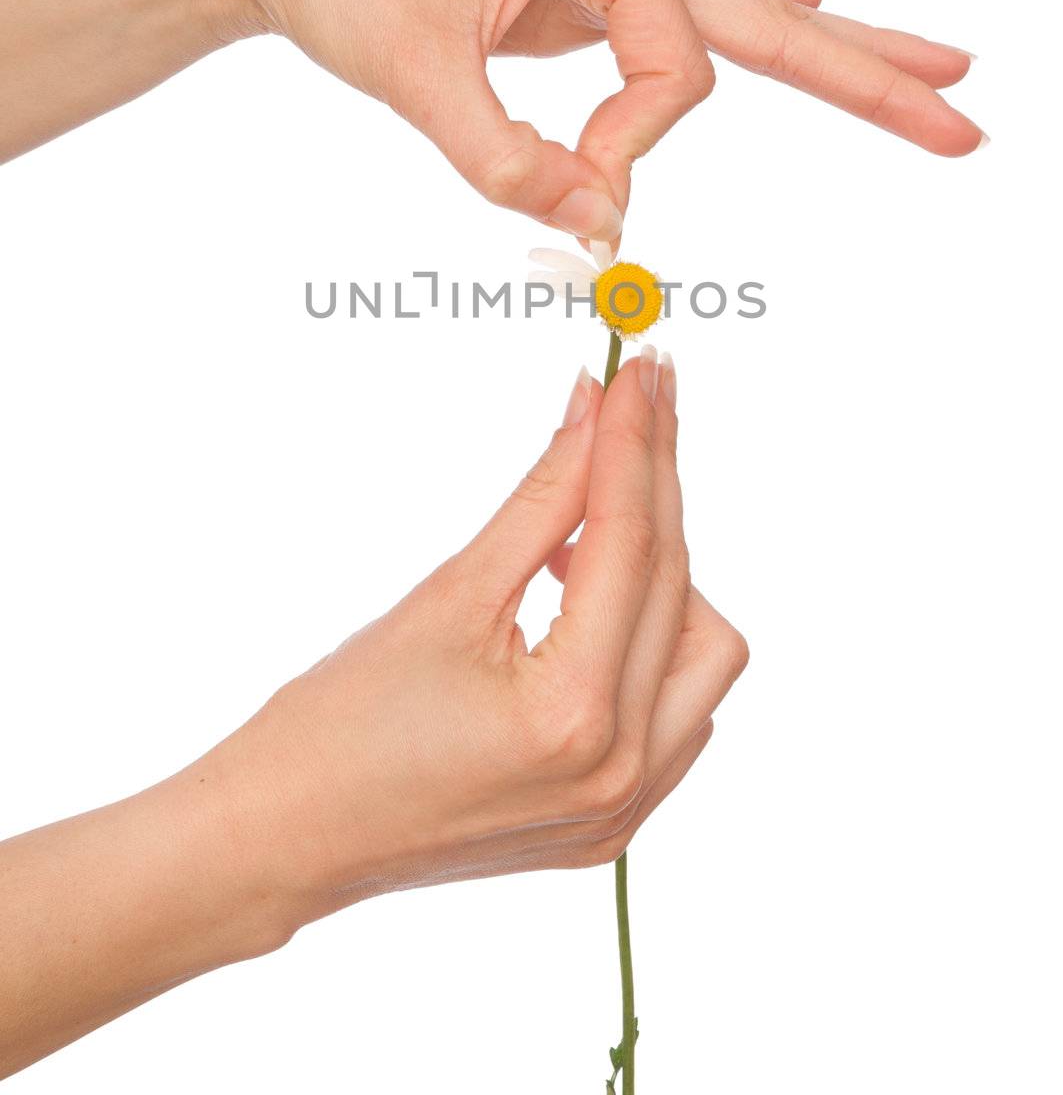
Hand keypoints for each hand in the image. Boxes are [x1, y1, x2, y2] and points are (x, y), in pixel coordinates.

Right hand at [0, 349, 744, 1074]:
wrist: (286, 837)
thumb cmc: (338, 720)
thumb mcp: (449, 593)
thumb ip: (543, 498)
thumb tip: (595, 412)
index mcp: (575, 714)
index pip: (630, 541)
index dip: (634, 441)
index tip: (638, 367)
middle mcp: (623, 770)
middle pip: (677, 584)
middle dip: (655, 480)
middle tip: (637, 399)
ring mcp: (625, 807)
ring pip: (700, 651)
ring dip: (664, 572)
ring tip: (587, 526)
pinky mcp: (614, 821)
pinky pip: (679, 708)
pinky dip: (652, 639)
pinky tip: (588, 601)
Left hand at [174, 0, 983, 244]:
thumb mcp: (419, 80)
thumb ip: (513, 166)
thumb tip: (602, 232)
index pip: (677, 72)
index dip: (633, 152)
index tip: (572, 189)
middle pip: (768, 20)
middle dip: (865, 75)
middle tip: (964, 120)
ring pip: (740, 20)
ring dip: (833, 55)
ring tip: (933, 75)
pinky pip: (685, 18)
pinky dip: (754, 19)